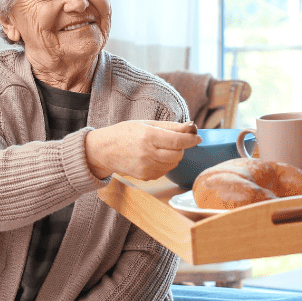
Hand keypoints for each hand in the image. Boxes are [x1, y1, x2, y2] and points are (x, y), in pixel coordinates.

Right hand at [84, 120, 200, 180]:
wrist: (104, 150)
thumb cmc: (124, 133)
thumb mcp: (146, 124)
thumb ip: (170, 126)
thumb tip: (191, 126)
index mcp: (148, 136)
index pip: (177, 140)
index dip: (191, 139)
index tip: (197, 137)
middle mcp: (148, 153)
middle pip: (178, 154)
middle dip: (181, 147)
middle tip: (175, 141)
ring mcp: (146, 167)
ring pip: (173, 164)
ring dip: (173, 156)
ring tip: (161, 148)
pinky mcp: (145, 177)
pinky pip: (165, 171)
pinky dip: (165, 164)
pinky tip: (154, 157)